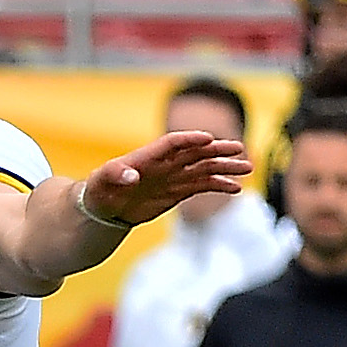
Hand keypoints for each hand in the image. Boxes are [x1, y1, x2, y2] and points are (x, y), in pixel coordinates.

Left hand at [78, 130, 251, 226]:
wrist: (105, 207)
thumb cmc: (99, 189)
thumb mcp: (100, 182)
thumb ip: (114, 175)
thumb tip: (131, 176)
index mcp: (149, 156)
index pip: (173, 143)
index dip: (189, 140)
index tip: (207, 139)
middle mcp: (166, 163)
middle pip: (196, 152)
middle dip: (217, 150)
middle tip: (239, 149)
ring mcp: (175, 176)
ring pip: (205, 168)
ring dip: (225, 167)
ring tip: (247, 168)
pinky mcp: (179, 190)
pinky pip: (203, 186)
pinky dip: (219, 186)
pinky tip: (235, 188)